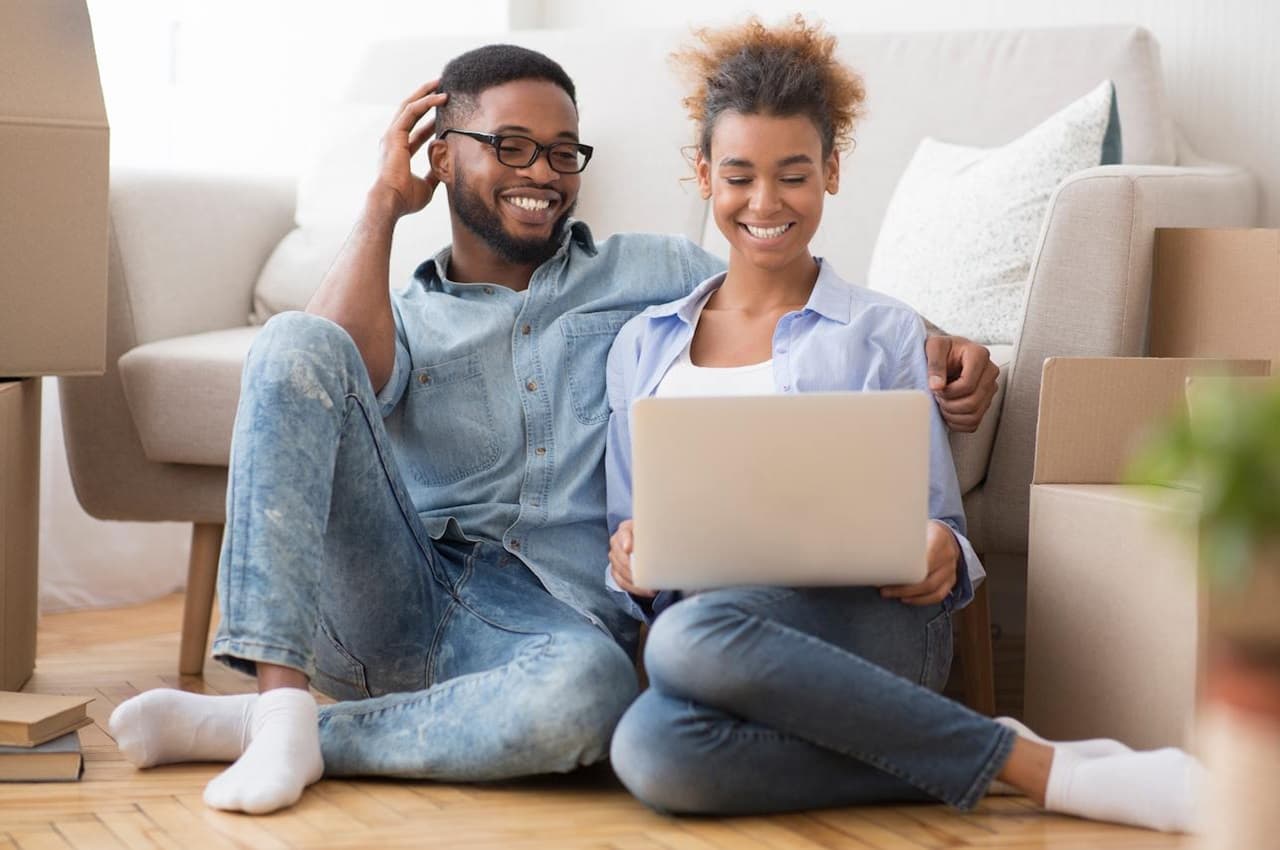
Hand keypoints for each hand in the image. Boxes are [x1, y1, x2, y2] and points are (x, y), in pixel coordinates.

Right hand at [374, 80, 448, 218]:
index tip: (446, 114)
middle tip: (441, 88)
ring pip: (409, 106)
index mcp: (399, 152)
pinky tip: (441, 97)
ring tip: (441, 83)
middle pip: (410, 112)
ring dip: (426, 93)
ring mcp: (392, 135)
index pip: (417, 132)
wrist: (391, 201)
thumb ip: (435, 173)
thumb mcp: (427, 185)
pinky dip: (426, 102)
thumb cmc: (405, 199)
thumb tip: (447, 169)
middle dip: (425, 99)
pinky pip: (411, 111)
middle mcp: (393, 140)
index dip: (431, 122)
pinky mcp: (394, 133)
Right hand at [609, 520, 655, 597]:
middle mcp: (616, 542)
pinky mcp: (616, 570)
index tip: (629, 549)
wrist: (647, 543)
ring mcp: (614, 557)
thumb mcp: (654, 531)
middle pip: (619, 556)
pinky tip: (647, 591)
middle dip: (632, 567)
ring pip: (619, 570)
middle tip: (646, 573)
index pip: (623, 534)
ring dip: (634, 580)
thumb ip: (657, 533)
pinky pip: (621, 581)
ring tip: (650, 586)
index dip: (625, 541)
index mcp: (625, 529)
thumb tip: (667, 538)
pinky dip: (633, 588)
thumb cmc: (652, 536)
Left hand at [881, 520, 959, 605]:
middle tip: (884, 589)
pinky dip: (922, 600)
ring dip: (910, 595)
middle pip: (928, 578)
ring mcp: (951, 569)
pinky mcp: (950, 580)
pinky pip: (938, 595)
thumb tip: (874, 538)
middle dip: (904, 587)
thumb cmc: (925, 531)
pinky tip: (907, 599)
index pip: (926, 556)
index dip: (908, 567)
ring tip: (891, 594)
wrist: (946, 536)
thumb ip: (902, 532)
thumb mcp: (916, 525)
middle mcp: (948, 555)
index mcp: (939, 538)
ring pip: (932, 589)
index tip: (890, 571)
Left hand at [924, 335, 999, 432]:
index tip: (936, 387)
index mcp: (979, 355)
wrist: (947, 354)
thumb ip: (935, 364)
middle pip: (973, 402)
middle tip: (938, 396)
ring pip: (974, 415)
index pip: (968, 384)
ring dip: (952, 414)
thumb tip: (937, 386)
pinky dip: (957, 423)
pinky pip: (974, 423)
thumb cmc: (942, 349)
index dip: (948, 391)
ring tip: (942, 402)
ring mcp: (990, 389)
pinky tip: (947, 411)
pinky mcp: (986, 402)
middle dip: (949, 404)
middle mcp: (990, 372)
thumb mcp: (934, 347)